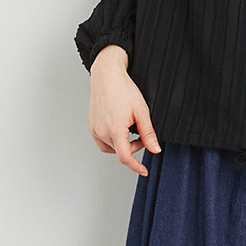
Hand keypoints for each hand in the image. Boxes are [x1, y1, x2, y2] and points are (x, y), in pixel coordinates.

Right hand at [88, 45, 161, 176]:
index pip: (125, 157)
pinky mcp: (91, 125)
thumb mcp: (141, 112)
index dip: (136, 166)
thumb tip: (155, 149)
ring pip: (111, 148)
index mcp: (115, 129)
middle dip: (133, 147)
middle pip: (120, 151)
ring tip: (130, 129)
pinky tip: (119, 129)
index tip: (144, 171)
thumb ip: (148, 133)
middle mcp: (101, 131)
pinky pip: (102, 141)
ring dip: (122, 145)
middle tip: (142, 133)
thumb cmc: (122, 89)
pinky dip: (112, 140)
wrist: (106, 75)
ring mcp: (94, 129)